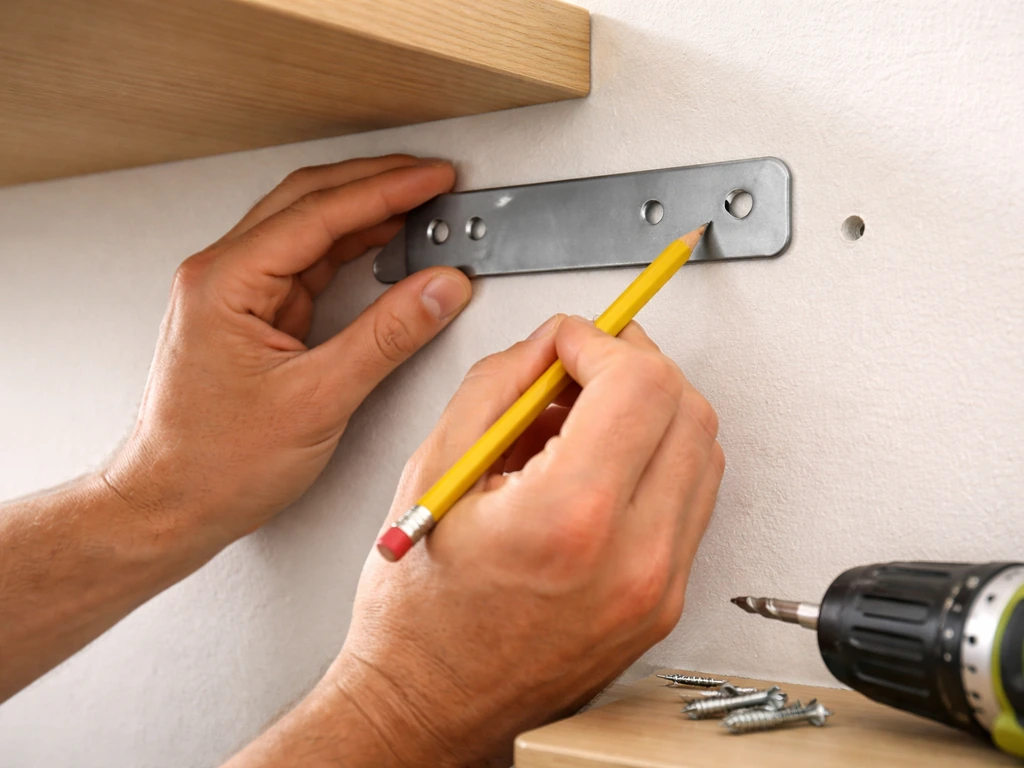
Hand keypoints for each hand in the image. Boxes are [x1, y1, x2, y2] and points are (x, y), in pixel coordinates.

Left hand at [103, 155, 471, 555]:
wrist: (171, 505)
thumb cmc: (214, 463)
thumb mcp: (318, 399)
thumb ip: (387, 337)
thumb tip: (438, 290)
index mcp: (225, 282)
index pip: (319, 213)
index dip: (386, 191)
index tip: (432, 179)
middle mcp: (222, 277)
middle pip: (309, 202)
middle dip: (376, 184)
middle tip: (431, 179)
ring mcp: (235, 295)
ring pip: (307, 229)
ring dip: (364, 214)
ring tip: (417, 208)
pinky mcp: (251, 316)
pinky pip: (307, 265)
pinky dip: (350, 252)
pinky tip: (383, 249)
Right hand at [330, 315, 724, 765]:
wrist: (433, 703)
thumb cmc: (422, 614)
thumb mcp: (436, 473)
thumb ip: (498, 386)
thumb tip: (549, 346)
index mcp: (570, 520)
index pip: (638, 384)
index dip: (601, 341)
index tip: (570, 342)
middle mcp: (632, 558)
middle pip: (687, 408)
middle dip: (634, 366)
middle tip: (582, 368)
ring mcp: (658, 586)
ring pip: (701, 451)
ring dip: (650, 412)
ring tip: (582, 422)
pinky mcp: (665, 601)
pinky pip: (690, 500)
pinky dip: (654, 460)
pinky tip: (597, 466)